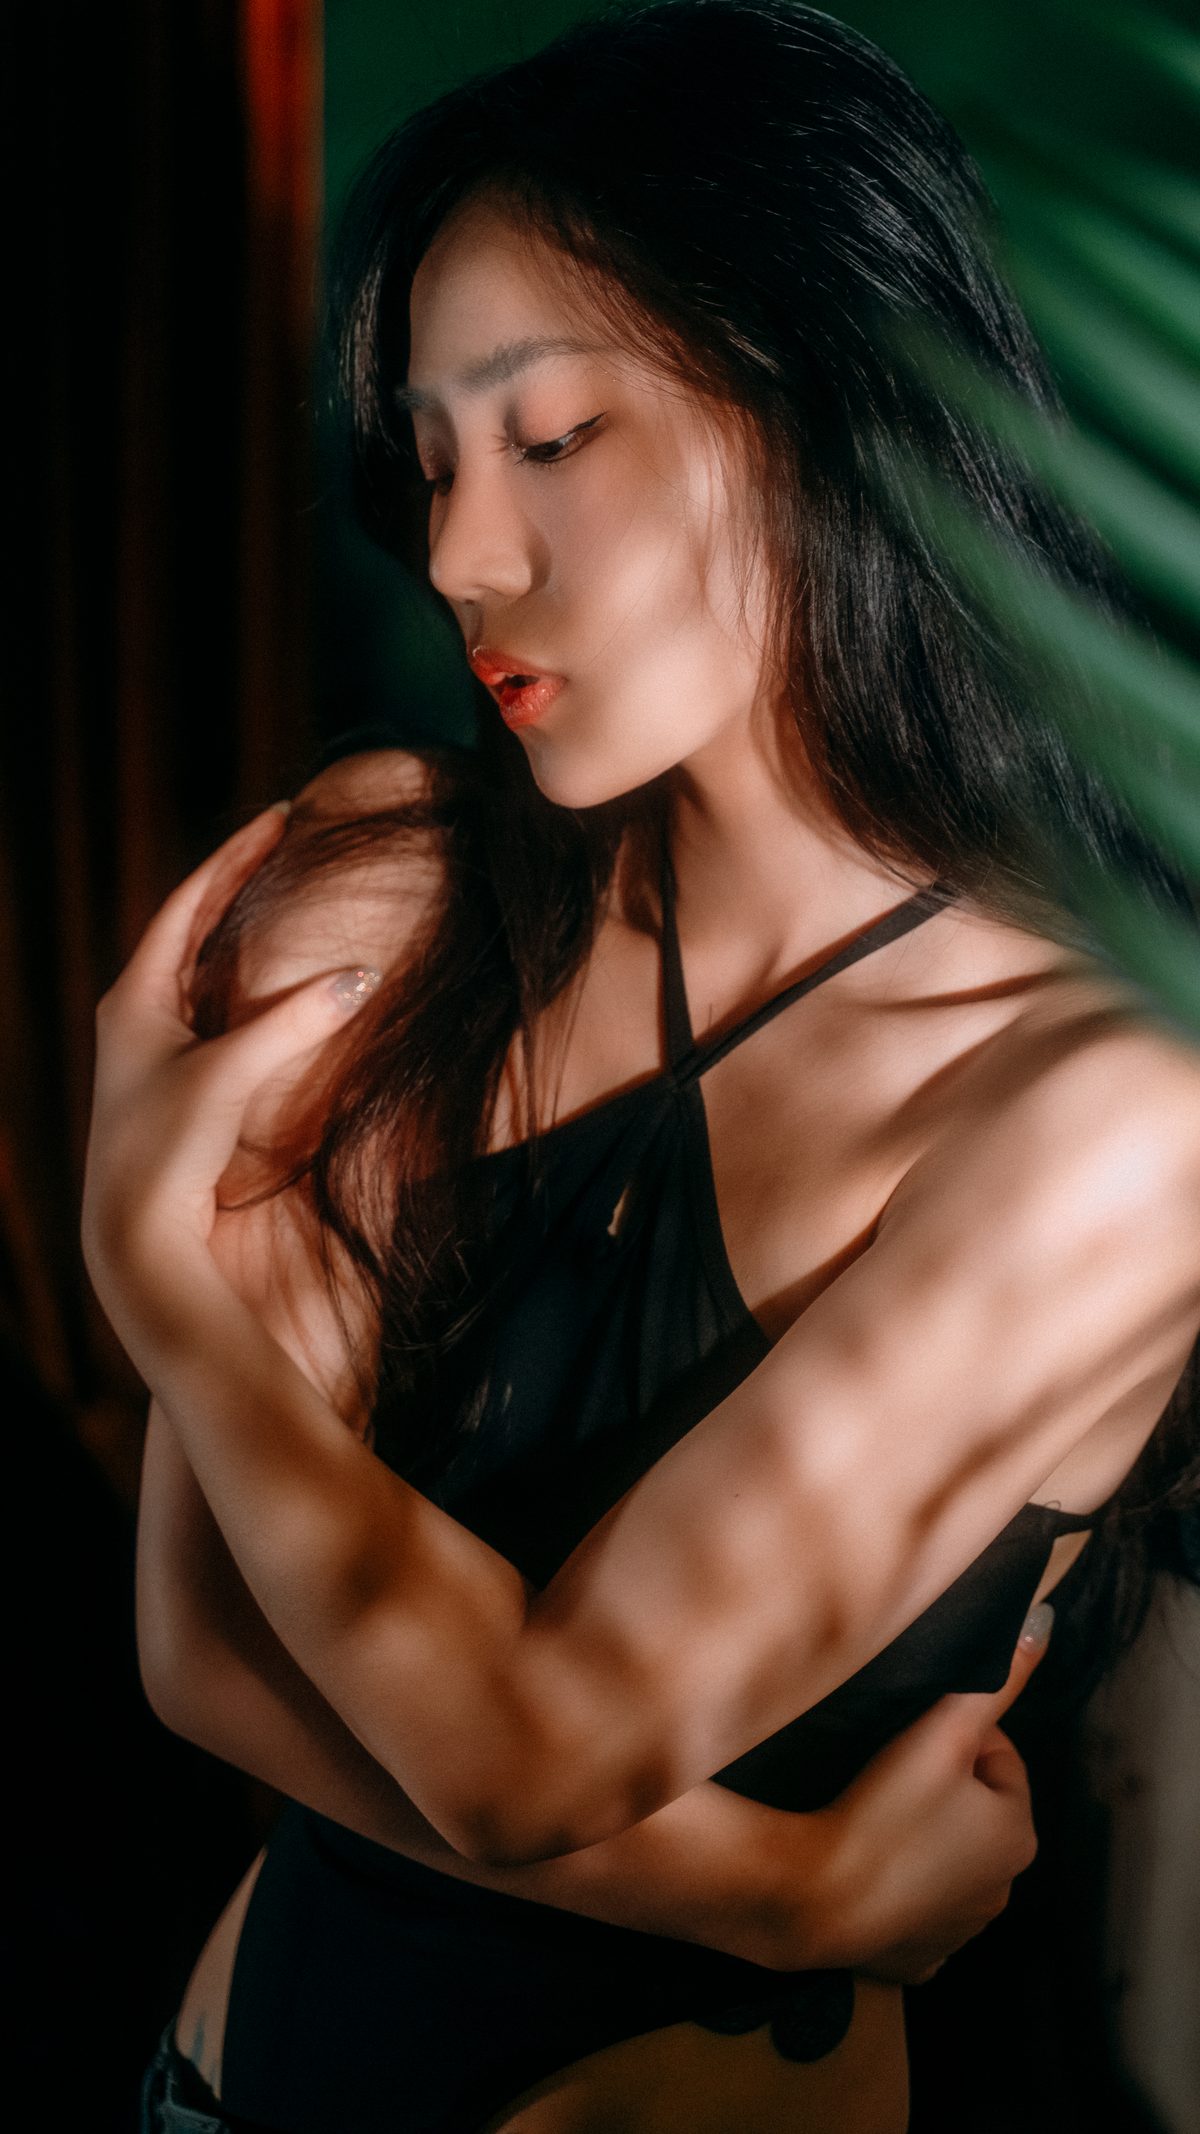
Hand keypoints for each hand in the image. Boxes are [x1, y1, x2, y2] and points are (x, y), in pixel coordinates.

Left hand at [82, 805, 379, 1340]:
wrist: (138, 1236)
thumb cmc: (167, 1148)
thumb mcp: (233, 1073)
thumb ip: (298, 1020)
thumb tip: (362, 976)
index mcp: (134, 997)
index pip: (188, 902)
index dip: (235, 858)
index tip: (277, 818)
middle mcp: (135, 1016)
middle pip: (191, 928)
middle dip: (238, 884)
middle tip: (283, 844)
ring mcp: (150, 1052)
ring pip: (201, 971)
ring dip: (240, 933)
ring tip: (281, 896)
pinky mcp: (172, 1086)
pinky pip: (213, 1011)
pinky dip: (246, 984)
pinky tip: (276, 984)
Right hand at [805, 1610, 1051, 1984]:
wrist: (814, 1900)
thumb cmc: (881, 1812)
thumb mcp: (943, 1733)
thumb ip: (996, 1681)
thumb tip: (1041, 1626)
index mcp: (1017, 1835)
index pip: (999, 1760)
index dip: (954, 1738)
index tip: (909, 1739)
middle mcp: (1001, 1891)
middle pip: (973, 1812)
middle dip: (940, 1789)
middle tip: (887, 1774)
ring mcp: (958, 1931)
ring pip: (944, 1859)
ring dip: (920, 1837)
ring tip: (872, 1815)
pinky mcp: (916, 1957)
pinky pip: (913, 1909)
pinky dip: (896, 1889)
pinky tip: (866, 1868)